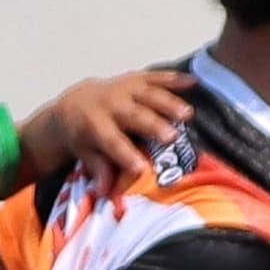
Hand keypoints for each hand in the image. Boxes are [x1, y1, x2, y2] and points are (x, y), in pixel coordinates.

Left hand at [40, 68, 190, 189]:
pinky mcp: (136, 79)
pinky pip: (155, 77)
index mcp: (94, 125)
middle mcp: (109, 104)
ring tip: (187, 114)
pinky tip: (194, 83)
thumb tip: (104, 191)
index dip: (126, 155)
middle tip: (172, 137)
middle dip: (152, 125)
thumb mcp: (85, 153)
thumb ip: (97, 169)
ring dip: (168, 103)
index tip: (142, 169)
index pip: (111, 142)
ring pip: (147, 94)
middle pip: (133, 115)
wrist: (76, 102)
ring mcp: (123, 88)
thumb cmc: (85, 135)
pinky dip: (174, 79)